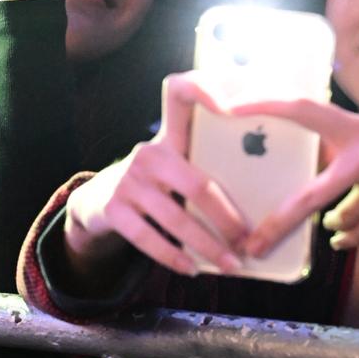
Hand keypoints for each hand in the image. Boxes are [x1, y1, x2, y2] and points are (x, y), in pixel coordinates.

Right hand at [62, 73, 248, 276]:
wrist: (97, 201)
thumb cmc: (156, 185)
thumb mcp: (174, 164)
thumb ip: (205, 167)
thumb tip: (261, 206)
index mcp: (170, 137)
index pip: (180, 93)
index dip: (203, 89)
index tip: (230, 107)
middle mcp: (149, 153)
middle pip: (198, 184)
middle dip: (228, 219)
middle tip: (249, 242)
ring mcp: (128, 179)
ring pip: (176, 218)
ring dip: (207, 246)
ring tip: (229, 265)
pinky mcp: (112, 208)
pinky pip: (148, 238)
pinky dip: (173, 256)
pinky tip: (192, 268)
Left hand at [227, 99, 358, 255]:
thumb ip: (337, 146)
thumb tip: (298, 171)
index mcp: (355, 127)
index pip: (302, 109)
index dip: (266, 104)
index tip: (231, 106)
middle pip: (311, 197)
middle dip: (279, 223)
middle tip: (253, 244)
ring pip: (338, 219)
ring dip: (336, 223)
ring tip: (341, 218)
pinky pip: (357, 233)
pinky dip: (349, 236)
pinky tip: (345, 235)